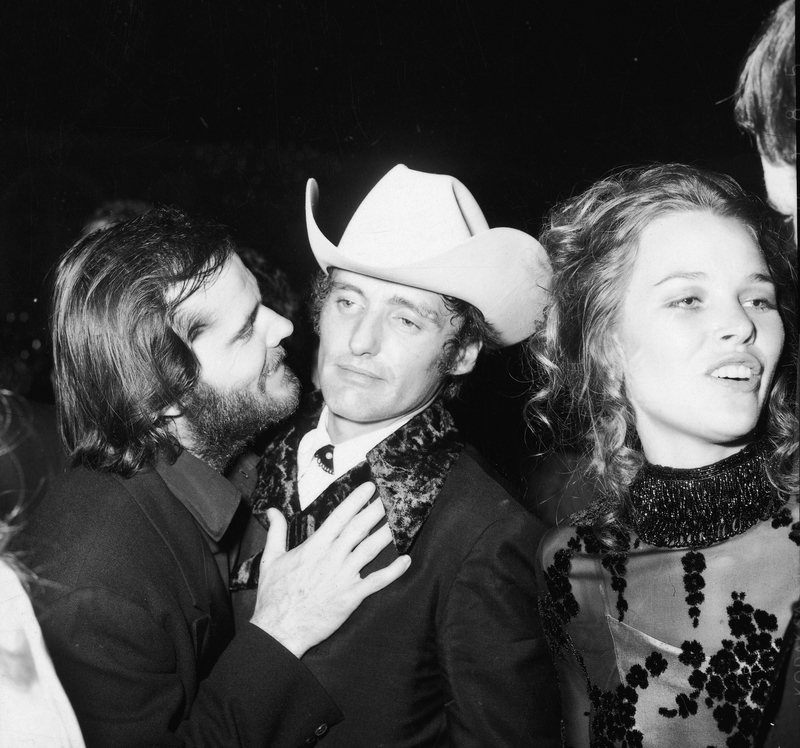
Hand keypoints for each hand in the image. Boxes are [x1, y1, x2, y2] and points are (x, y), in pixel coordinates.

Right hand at [250, 482, 410, 656]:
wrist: (279, 629)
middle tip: (392, 496)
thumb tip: (272, 511)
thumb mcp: (271, 559)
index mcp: (314, 547)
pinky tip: (406, 560)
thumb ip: (275, 532)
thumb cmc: (274, 596)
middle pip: (359, 528)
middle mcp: (332, 558)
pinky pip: (377, 581)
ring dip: (388, 533)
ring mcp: (343, 577)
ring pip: (371, 549)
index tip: (369, 487)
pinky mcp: (351, 597)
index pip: (339, 516)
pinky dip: (393, 571)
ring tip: (403, 520)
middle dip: (377, 510)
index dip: (356, 500)